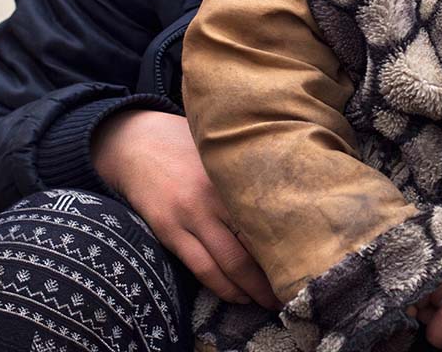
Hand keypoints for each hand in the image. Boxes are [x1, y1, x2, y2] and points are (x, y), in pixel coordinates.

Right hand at [91, 109, 278, 307]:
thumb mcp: (220, 146)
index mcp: (231, 173)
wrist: (135, 142)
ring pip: (226, 264)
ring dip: (250, 289)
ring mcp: (188, 216)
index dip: (287, 241)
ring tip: (269, 301)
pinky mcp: (168, 231)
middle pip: (250, 245)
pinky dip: (222, 287)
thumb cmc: (186, 141)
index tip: (305, 256)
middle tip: (292, 288)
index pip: (266, 214)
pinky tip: (238, 295)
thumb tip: (290, 179)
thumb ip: (247, 164)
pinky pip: (200, 268)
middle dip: (272, 275)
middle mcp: (212, 197)